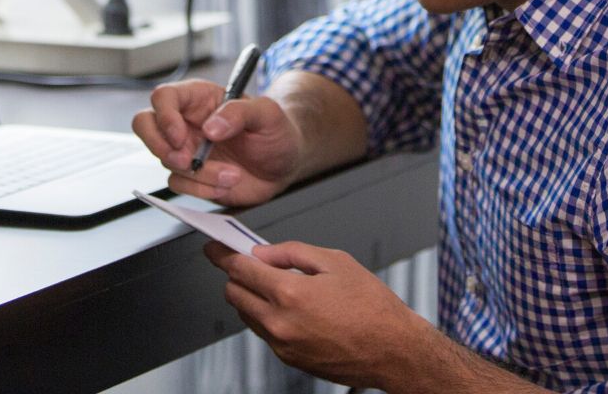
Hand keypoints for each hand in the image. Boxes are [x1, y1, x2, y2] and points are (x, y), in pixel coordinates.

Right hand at [132, 80, 301, 205]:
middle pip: (144, 124)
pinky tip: (226, 183)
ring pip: (165, 161)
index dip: (165, 116)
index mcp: (200, 98)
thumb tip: (211, 127)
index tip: (181, 136)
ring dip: (198, 174)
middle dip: (160, 146)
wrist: (285, 164)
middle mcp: (187, 122)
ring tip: (231, 174)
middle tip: (187, 160)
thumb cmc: (276, 131)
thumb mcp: (267, 114)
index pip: (164, 97)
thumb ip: (240, 113)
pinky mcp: (191, 175)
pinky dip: (202, 189)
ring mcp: (186, 150)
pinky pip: (179, 184)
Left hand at [204, 240, 444, 390]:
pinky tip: (292, 307)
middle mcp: (280, 323)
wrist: (393, 351)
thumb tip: (264, 253)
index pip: (239, 270)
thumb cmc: (372, 307)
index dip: (222, 255)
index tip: (214, 248)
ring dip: (252, 296)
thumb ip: (293, 253)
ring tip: (279, 285)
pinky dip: (268, 316)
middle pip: (234, 294)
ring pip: (247, 315)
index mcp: (290, 294)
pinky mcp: (289, 359)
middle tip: (250, 263)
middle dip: (236, 275)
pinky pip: (265, 332)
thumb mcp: (336, 261)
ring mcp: (282, 345)